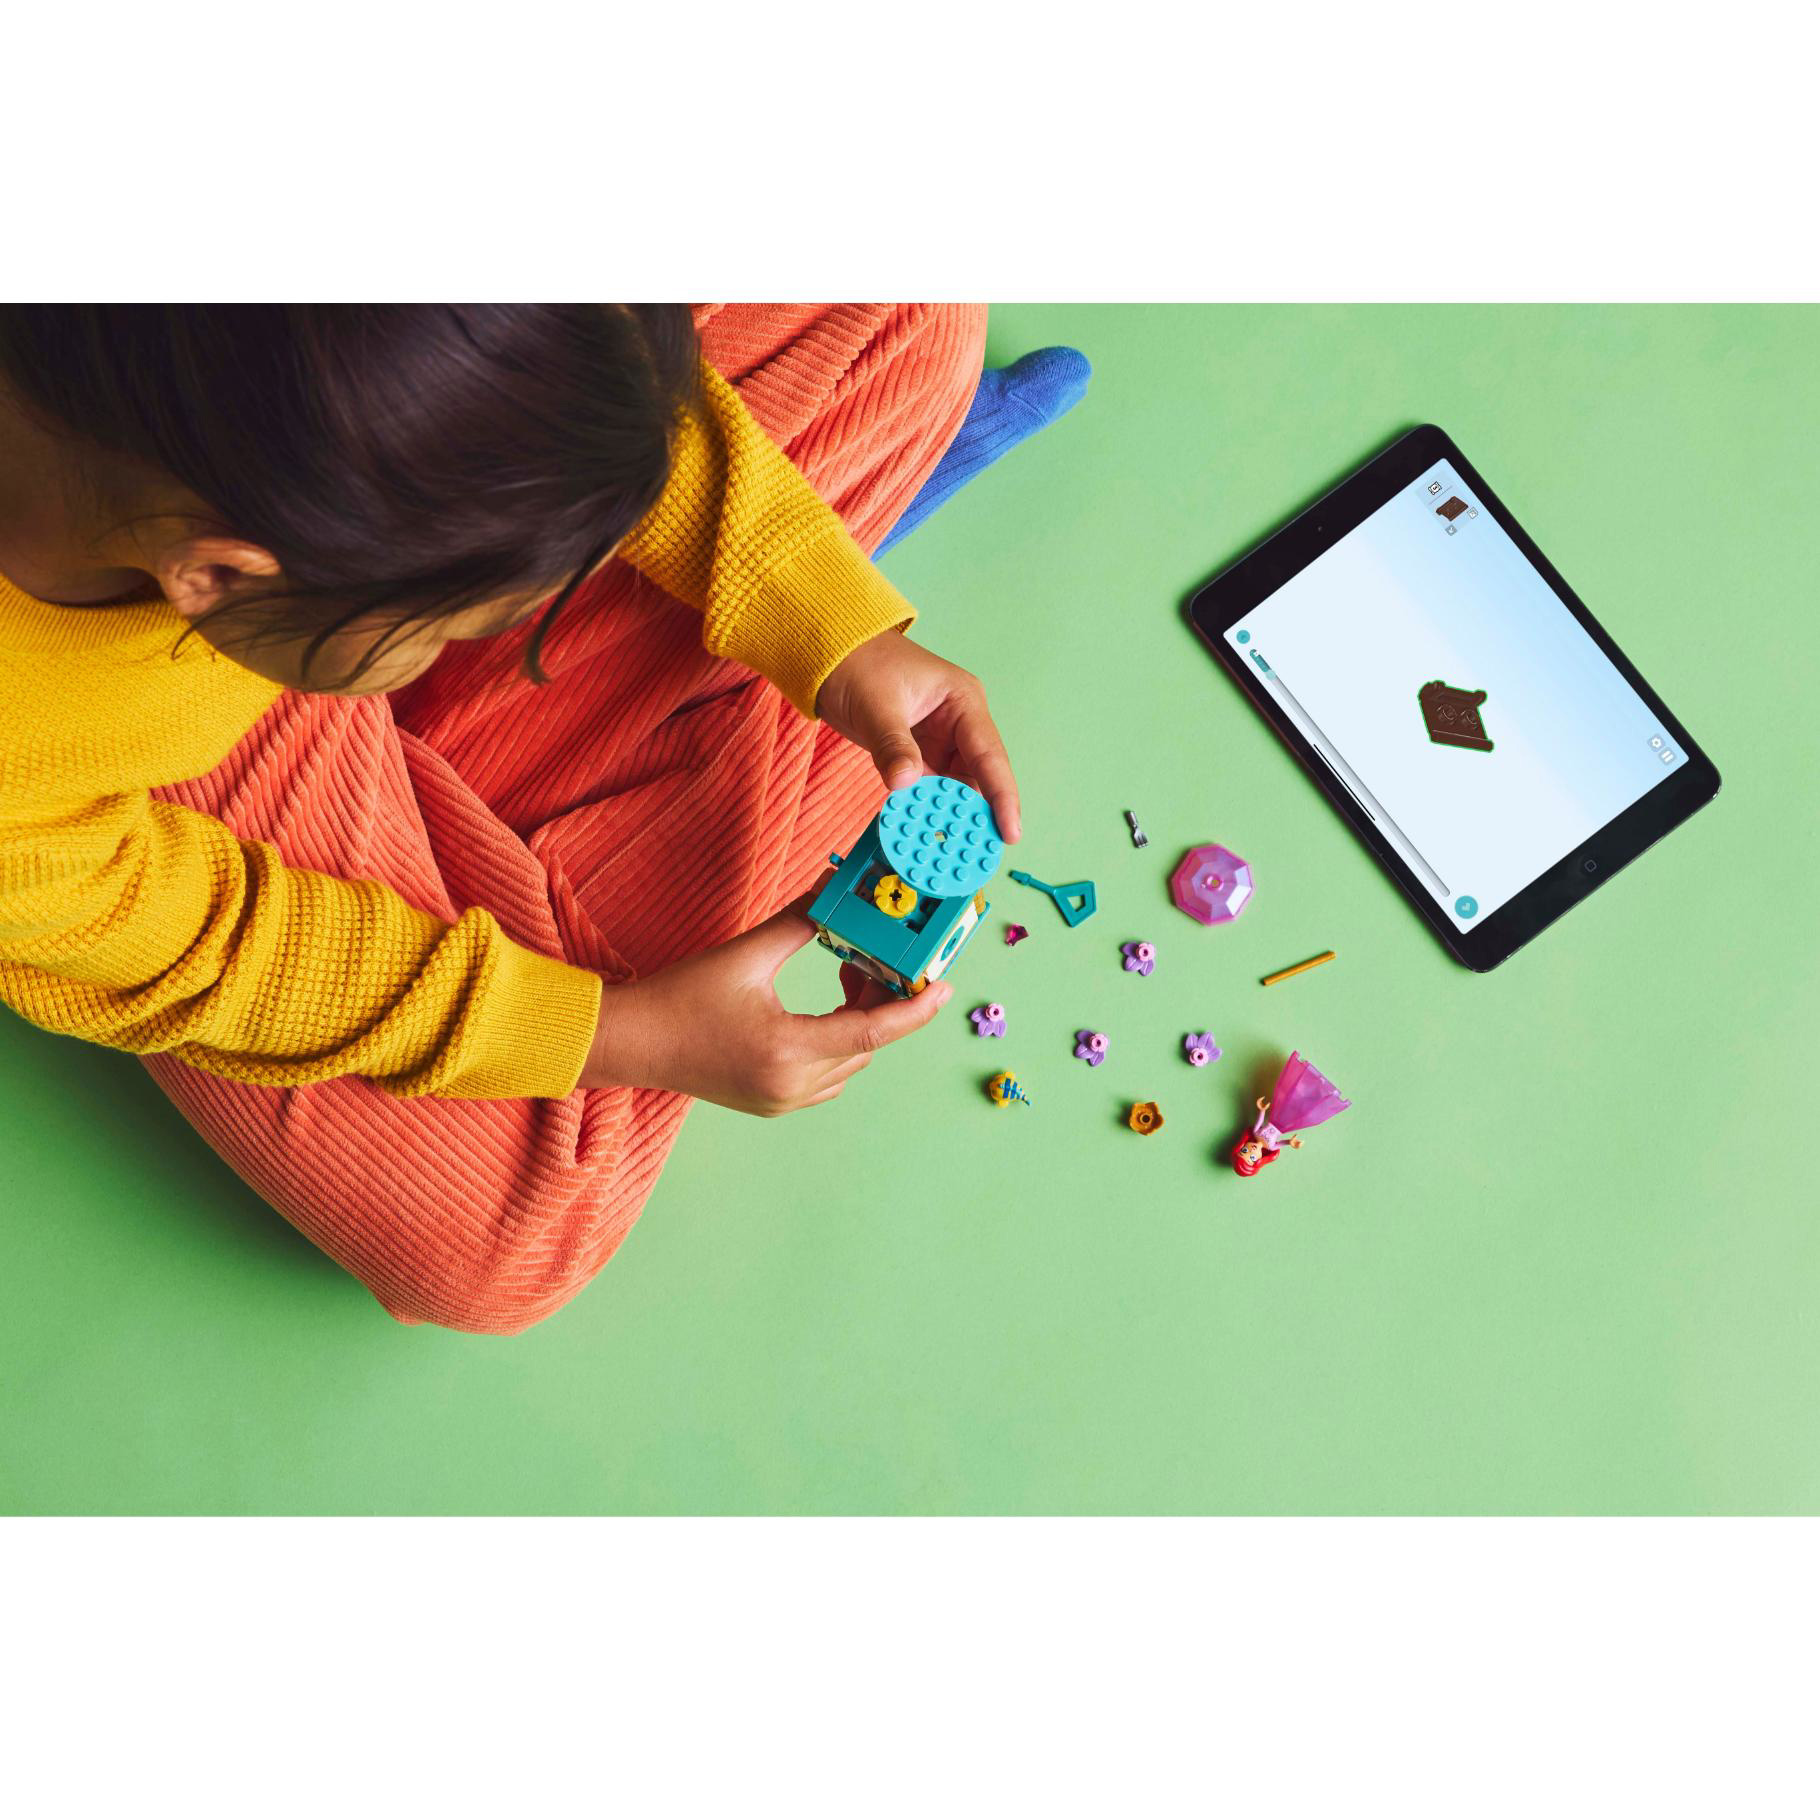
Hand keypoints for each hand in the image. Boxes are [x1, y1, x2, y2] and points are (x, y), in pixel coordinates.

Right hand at [578, 897, 951, 1113]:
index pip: (872, 1033)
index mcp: (787, 1050)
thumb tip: (834, 893)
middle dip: (882, 1003)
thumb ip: (798, 925)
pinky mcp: (771, 1102)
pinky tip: (825, 1008)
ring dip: (860, 1024)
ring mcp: (781, 1101)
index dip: (915, 1009)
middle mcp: (790, 1086)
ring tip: (849, 973)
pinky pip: (827, 1078)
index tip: (944, 986)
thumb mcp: (744, 956)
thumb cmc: (679, 998)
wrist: (629, 1043)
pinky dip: (838, 1045)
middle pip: (865, 1047)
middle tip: (880, 957)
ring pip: (849, 1064)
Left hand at [817, 630, 1021, 841]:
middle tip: (979, 854)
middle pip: (979, 777)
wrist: (828, 654)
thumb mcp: (876, 705)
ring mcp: (939, 740)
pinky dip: (928, 809)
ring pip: (955, 786)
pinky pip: (930, 788)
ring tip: (954, 852)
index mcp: (962, 702)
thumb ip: (892, 746)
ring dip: (952, 816)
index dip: (1002, 796)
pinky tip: (926, 833)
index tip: (1009, 831)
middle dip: (979, 815)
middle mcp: (959, 723)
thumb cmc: (858, 663)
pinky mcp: (918, 754)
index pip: (989, 755)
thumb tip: (905, 784)